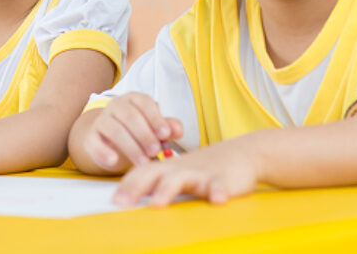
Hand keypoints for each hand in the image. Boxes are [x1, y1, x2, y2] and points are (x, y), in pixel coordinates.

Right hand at [83, 92, 183, 170]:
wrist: (110, 142)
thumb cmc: (138, 133)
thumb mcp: (154, 129)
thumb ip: (167, 128)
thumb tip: (178, 131)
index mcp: (133, 99)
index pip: (144, 103)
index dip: (155, 119)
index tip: (165, 135)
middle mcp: (115, 106)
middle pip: (130, 116)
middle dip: (144, 135)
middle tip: (155, 151)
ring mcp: (101, 120)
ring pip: (114, 130)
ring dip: (130, 147)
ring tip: (143, 161)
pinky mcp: (90, 137)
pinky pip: (95, 142)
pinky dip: (104, 152)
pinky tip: (114, 160)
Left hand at [114, 137, 260, 206]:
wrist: (243, 153)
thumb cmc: (205, 167)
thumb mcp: (179, 172)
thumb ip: (157, 182)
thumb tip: (129, 197)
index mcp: (169, 167)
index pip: (141, 173)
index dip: (126, 186)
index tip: (113, 200)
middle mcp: (181, 169)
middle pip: (154, 174)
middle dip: (137, 188)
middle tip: (122, 203)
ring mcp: (202, 174)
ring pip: (183, 180)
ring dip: (168, 190)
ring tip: (157, 203)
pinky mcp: (224, 180)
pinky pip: (221, 187)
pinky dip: (218, 192)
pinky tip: (216, 201)